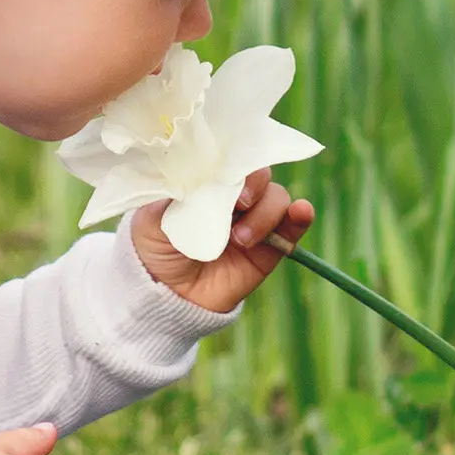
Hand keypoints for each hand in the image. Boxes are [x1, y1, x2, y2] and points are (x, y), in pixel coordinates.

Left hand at [129, 166, 314, 312]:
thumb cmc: (155, 248)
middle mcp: (234, 197)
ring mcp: (254, 220)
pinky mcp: (270, 248)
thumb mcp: (152, 217)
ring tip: (241, 240)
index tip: (226, 172)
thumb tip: (191, 169)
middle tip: (240, 203)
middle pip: (259, 174)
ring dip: (265, 214)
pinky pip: (292, 227)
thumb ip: (173, 192)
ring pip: (277, 198)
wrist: (167, 296)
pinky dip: (300, 217)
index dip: (234, 159)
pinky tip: (301, 213)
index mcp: (208, 181)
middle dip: (254, 184)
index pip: (230, 158)